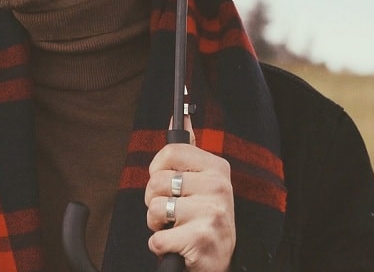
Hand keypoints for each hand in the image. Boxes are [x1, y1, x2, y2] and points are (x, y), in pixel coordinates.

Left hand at [144, 117, 235, 271]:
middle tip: (170, 211)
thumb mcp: (203, 182)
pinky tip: (177, 244)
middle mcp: (218, 187)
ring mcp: (211, 212)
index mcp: (217, 168)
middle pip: (156, 180)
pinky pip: (157, 237)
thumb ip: (188, 151)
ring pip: (154, 208)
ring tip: (174, 227)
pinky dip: (159, 245)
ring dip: (156, 224)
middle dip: (153, 199)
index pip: (171, 150)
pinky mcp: (201, 238)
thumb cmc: (204, 219)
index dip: (157, 168)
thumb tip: (180, 116)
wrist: (220, 261)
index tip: (163, 181)